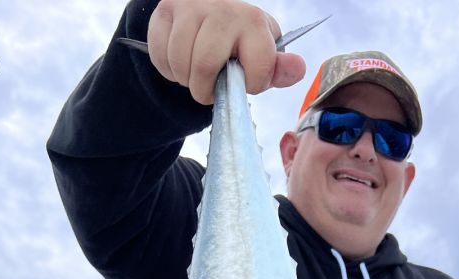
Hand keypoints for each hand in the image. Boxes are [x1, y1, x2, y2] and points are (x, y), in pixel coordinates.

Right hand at [147, 0, 306, 104]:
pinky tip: (180, 61)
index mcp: (252, 21)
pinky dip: (168, 69)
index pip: (252, 73)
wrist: (212, 11)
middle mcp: (221, 8)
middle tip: (210, 87)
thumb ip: (278, 69)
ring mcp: (190, 6)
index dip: (249, 87)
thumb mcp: (264, 55)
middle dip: (204, 90)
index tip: (246, 80)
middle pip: (203, 66)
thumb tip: (298, 68)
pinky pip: (161, 55)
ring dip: (185, 80)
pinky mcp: (166, 9)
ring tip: (195, 73)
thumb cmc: (242, 41)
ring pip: (179, 63)